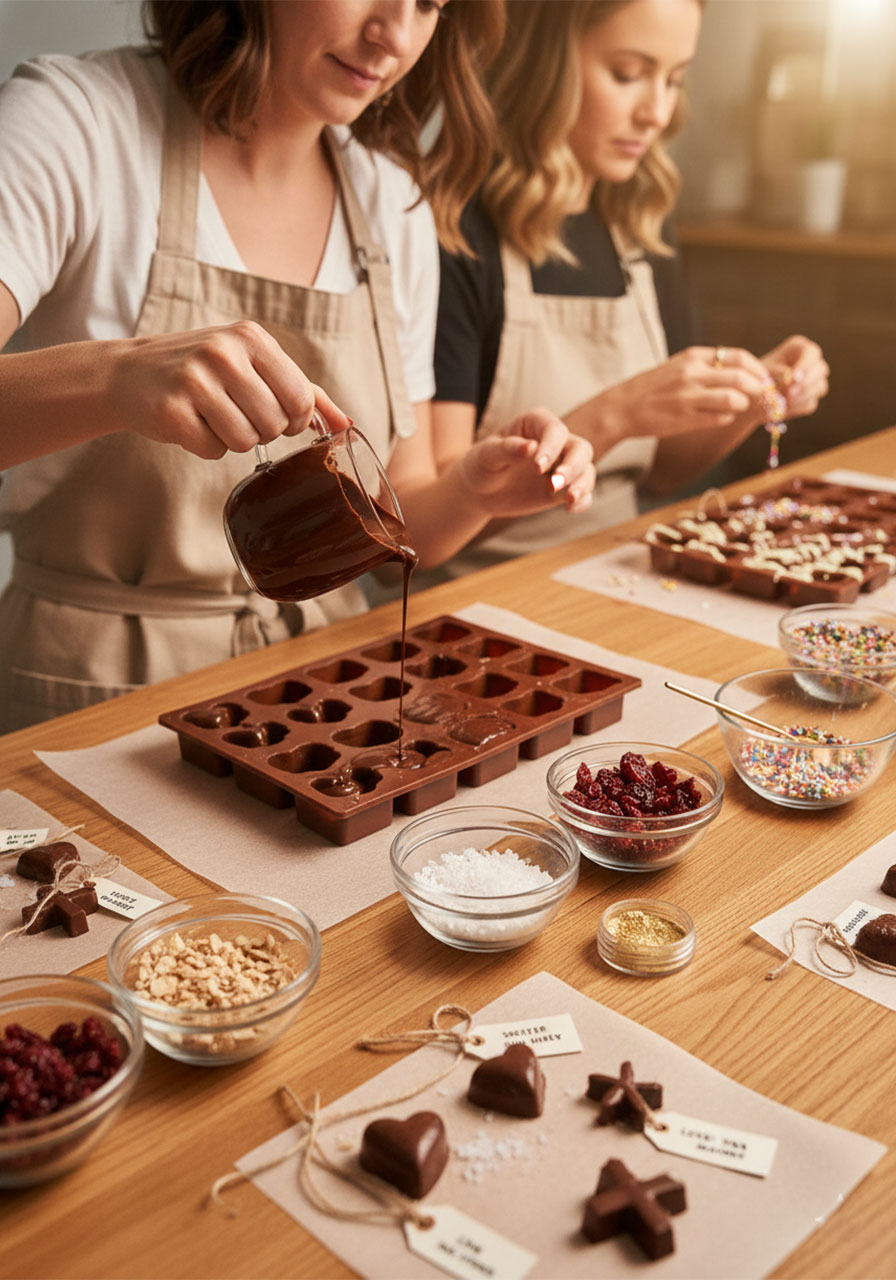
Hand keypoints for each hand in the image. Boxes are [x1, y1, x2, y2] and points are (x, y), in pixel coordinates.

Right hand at [110, 321, 350, 458]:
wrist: (128, 373)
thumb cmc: (202, 370)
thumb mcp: (254, 364)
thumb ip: (304, 392)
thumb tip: (348, 425)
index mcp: (251, 337)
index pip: (300, 399)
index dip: (293, 420)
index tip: (273, 414)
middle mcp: (223, 352)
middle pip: (274, 424)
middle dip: (259, 429)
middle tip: (232, 411)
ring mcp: (194, 380)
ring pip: (245, 441)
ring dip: (231, 439)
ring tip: (210, 415)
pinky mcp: (171, 411)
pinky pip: (213, 451)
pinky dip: (205, 446)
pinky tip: (189, 422)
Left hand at [459, 408, 595, 516]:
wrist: (480, 490)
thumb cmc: (481, 464)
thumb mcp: (486, 455)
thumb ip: (506, 449)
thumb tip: (530, 447)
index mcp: (536, 424)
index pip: (555, 430)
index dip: (551, 447)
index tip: (538, 467)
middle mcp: (555, 442)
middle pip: (580, 449)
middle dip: (573, 467)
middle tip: (555, 485)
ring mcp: (562, 465)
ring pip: (586, 470)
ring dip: (582, 485)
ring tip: (568, 500)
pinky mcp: (563, 488)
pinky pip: (583, 493)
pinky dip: (582, 501)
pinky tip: (571, 509)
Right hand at [599, 345, 772, 441]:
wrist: (623, 407)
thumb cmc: (654, 388)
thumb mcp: (679, 366)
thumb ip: (707, 366)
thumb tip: (742, 372)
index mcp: (693, 357)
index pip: (739, 358)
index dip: (757, 370)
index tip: (763, 378)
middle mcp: (692, 374)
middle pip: (741, 378)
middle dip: (759, 389)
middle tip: (762, 396)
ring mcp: (688, 397)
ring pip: (733, 399)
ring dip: (742, 404)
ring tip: (738, 406)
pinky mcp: (685, 418)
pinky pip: (720, 418)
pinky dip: (727, 418)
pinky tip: (720, 417)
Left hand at [761, 335, 829, 419]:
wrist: (750, 395)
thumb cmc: (755, 377)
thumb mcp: (765, 371)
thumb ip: (780, 374)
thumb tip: (792, 380)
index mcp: (799, 348)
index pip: (812, 352)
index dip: (805, 365)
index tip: (795, 377)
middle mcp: (810, 362)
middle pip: (821, 370)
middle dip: (806, 382)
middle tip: (790, 393)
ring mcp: (813, 380)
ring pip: (819, 387)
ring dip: (802, 396)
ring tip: (784, 401)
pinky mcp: (810, 398)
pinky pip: (810, 403)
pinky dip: (797, 407)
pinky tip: (783, 408)